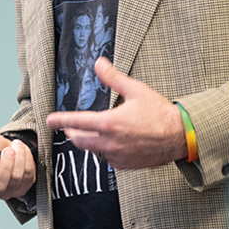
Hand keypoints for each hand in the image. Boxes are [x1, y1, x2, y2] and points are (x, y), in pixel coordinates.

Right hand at [0, 130, 35, 199]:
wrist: (4, 146)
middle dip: (6, 165)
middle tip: (8, 150)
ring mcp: (7, 191)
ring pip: (16, 178)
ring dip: (19, 157)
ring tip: (15, 145)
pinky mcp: (22, 188)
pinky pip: (29, 176)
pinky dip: (27, 159)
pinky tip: (22, 151)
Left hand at [45, 57, 186, 169]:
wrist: (178, 136)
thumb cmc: (159, 112)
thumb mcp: (136, 90)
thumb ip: (113, 77)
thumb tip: (99, 63)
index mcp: (109, 123)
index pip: (76, 122)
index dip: (60, 120)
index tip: (49, 120)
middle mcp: (109, 142)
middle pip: (79, 140)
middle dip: (73, 132)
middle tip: (71, 127)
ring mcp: (116, 156)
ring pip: (93, 150)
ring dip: (90, 141)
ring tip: (97, 131)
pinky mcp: (124, 164)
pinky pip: (107, 158)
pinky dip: (105, 150)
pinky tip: (114, 142)